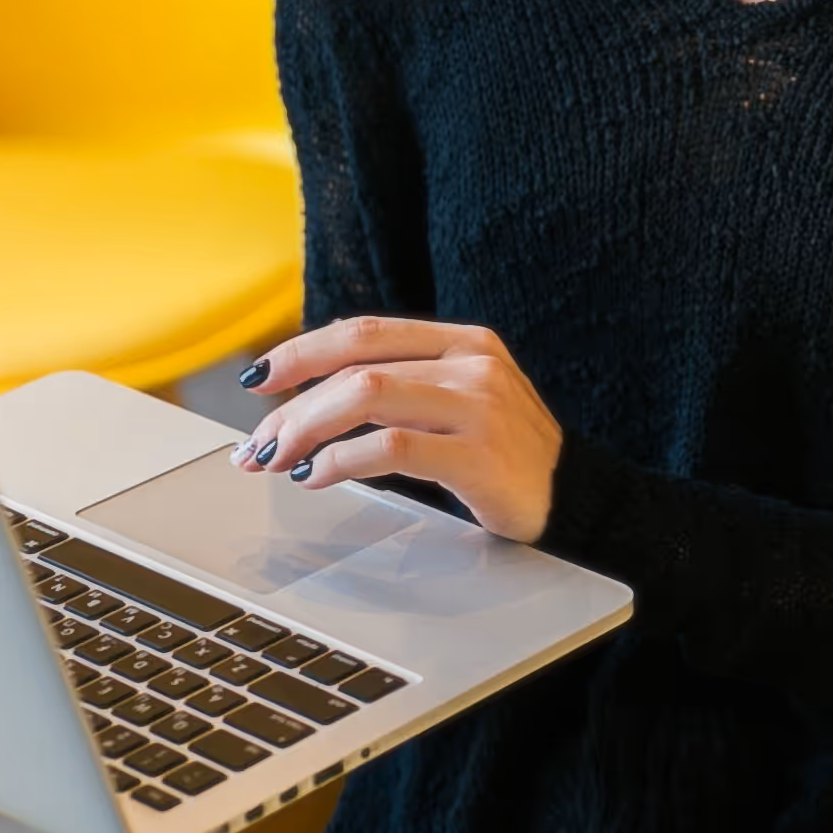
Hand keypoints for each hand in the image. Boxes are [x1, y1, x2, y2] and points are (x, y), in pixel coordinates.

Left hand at [231, 316, 561, 542]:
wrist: (573, 501)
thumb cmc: (507, 459)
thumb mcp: (462, 403)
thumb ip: (406, 386)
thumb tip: (313, 396)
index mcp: (465, 341)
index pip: (365, 331)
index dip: (302, 350)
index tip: (260, 379)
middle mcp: (473, 364)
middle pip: (356, 363)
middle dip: (293, 402)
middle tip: (259, 441)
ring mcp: (479, 406)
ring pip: (366, 395)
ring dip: (307, 430)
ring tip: (280, 459)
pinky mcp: (478, 455)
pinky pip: (390, 447)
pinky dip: (341, 463)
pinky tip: (319, 478)